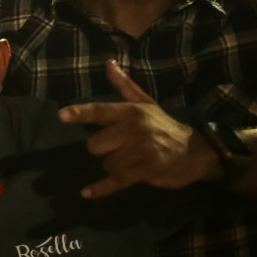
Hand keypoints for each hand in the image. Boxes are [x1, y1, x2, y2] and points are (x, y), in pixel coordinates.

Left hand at [59, 61, 220, 198]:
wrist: (195, 152)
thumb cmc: (164, 126)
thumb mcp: (147, 103)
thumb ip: (125, 86)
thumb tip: (109, 64)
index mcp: (132, 112)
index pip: (101, 111)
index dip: (81, 113)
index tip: (62, 115)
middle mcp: (134, 131)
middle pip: (95, 144)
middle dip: (102, 148)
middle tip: (118, 146)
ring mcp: (140, 153)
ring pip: (106, 163)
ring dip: (112, 165)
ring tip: (129, 160)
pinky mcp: (144, 172)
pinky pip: (115, 182)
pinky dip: (101, 189)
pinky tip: (87, 193)